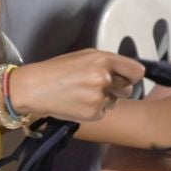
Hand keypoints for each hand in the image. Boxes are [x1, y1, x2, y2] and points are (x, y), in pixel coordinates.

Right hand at [17, 50, 143, 121]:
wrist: (33, 88)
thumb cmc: (57, 70)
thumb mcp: (83, 56)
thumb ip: (105, 62)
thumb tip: (124, 73)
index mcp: (103, 60)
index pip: (136, 71)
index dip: (131, 76)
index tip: (125, 78)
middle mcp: (105, 78)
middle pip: (128, 89)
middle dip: (117, 89)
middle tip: (97, 88)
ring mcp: (100, 97)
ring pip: (114, 101)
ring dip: (104, 100)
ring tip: (82, 95)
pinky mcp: (94, 113)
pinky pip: (103, 112)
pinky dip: (93, 110)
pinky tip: (78, 104)